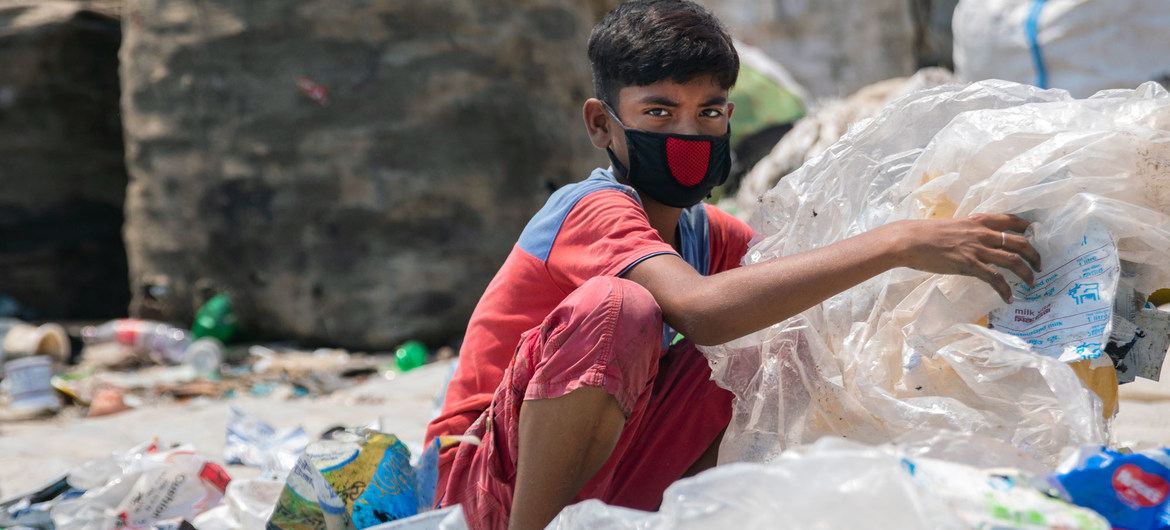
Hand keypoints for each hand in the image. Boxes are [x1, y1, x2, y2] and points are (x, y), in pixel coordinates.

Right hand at [893, 213, 1041, 302]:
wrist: (909, 240)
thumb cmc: (923, 234)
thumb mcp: (951, 226)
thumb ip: (966, 232)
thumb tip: (969, 241)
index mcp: (978, 221)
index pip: (1011, 220)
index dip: (1027, 228)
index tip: (1034, 236)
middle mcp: (983, 233)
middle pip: (1020, 242)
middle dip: (1035, 254)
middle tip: (1039, 265)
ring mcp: (977, 249)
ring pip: (1014, 260)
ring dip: (1027, 273)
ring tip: (1032, 283)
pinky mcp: (970, 265)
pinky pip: (995, 279)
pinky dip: (1005, 290)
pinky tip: (1009, 298)